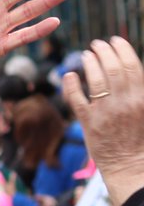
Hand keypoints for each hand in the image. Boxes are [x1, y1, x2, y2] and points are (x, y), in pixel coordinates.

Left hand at [62, 37, 143, 205]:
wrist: (130, 165)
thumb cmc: (140, 138)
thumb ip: (138, 91)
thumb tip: (132, 70)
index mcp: (141, 98)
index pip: (132, 65)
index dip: (122, 49)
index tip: (115, 40)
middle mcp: (124, 103)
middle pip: (112, 68)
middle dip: (103, 51)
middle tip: (97, 44)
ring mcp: (105, 112)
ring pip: (96, 80)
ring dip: (89, 63)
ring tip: (85, 54)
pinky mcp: (89, 123)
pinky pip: (77, 100)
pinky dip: (71, 85)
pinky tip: (69, 75)